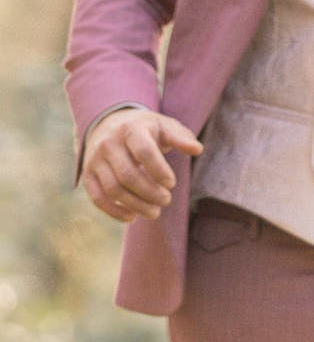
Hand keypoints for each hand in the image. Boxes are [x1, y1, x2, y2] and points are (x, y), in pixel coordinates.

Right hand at [81, 108, 201, 222]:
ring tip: (154, 212)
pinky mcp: (87, 174)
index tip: (172, 184)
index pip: (144, 152)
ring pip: (113, 189)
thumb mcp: (165, 126)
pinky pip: (97, 197)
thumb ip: (181, 138)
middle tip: (166, 201)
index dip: (159, 170)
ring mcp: (95, 160)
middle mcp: (109, 144)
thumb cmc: (146, 129)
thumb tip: (198, 149)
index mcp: (131, 129)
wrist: (110, 123)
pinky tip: (132, 217)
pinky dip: (113, 211)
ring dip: (135, 205)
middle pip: (128, 175)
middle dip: (149, 192)